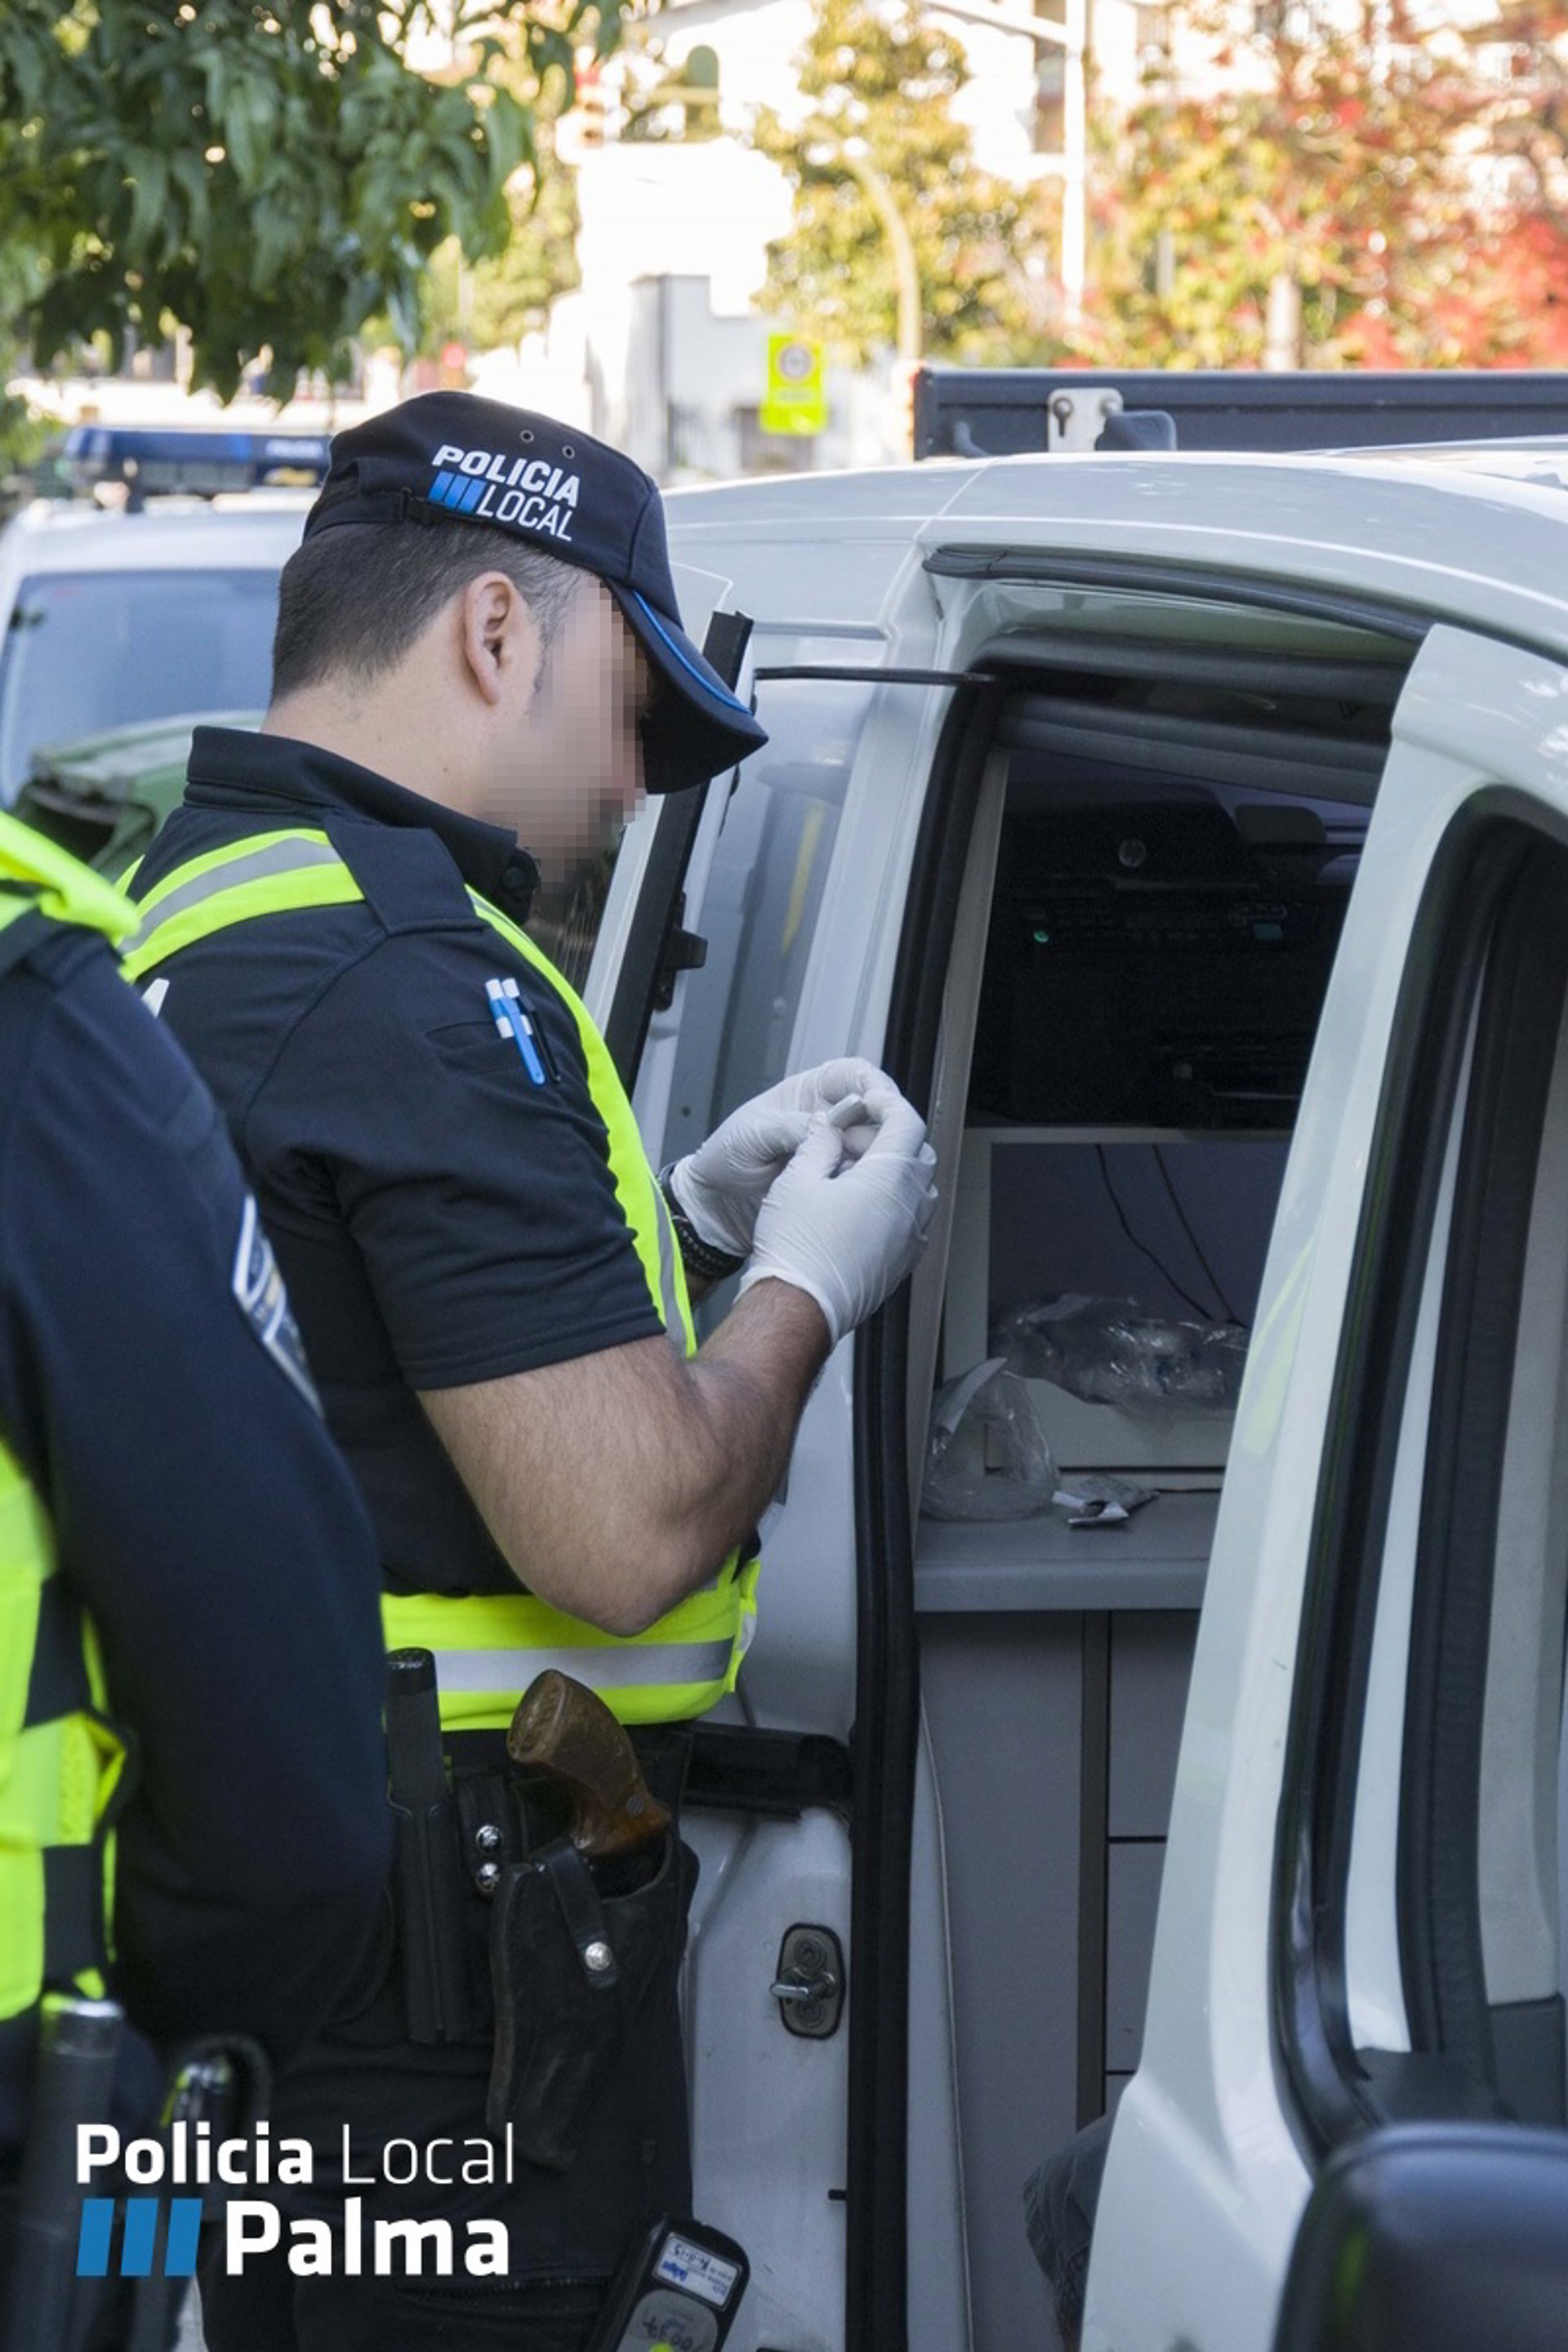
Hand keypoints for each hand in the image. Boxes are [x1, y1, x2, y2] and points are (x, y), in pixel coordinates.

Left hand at [668, 1058, 893, 1259]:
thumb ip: (791, 1127)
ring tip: (857, 1172)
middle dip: (879, 1126)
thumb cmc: (726, 1157)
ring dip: (874, 1158)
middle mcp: (829, 1120)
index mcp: (808, 1093)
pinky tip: (854, 1191)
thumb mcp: (753, 1134)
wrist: (715, 1204)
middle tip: (867, 1148)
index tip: (880, 1101)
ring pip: (874, 1147)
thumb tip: (830, 1126)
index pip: (853, 1074)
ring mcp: (835, 1152)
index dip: (872, 1083)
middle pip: (873, 1113)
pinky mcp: (836, 1183)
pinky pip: (862, 1178)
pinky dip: (864, 1183)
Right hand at [739, 1090, 938, 1346]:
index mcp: (889, 1179)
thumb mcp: (798, 1178)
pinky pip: (912, 1222)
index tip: (869, 1103)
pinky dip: (896, 1205)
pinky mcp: (903, 1263)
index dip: (887, 1103)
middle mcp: (910, 1208)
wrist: (798, 1306)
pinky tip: (861, 1209)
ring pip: (920, 1190)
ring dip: (897, 1173)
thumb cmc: (796, 1249)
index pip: (907, 1122)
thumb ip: (819, 1142)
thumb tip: (827, 1127)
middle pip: (920, 1154)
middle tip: (856, 1138)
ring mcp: (911, 1238)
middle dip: (893, 1138)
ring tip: (857, 1174)